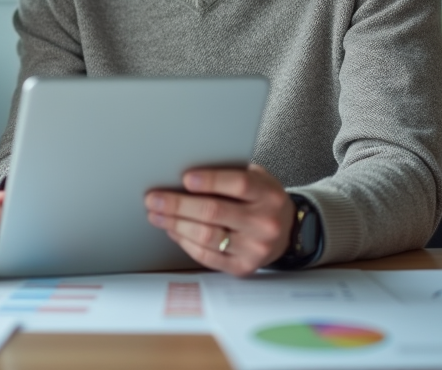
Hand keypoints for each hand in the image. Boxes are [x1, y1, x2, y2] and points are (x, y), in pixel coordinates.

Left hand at [144, 166, 294, 276]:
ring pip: (206, 236)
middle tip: (154, 199)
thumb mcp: (257, 179)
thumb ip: (229, 175)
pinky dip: (185, 242)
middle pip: (214, 212)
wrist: (287, 231)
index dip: (210, 181)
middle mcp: (264, 223)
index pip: (238, 184)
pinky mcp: (243, 267)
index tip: (185, 178)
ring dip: (175, 224)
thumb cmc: (262, 198)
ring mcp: (255, 248)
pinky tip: (173, 231)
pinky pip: (207, 256)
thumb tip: (185, 174)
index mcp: (269, 195)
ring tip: (157, 215)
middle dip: (178, 205)